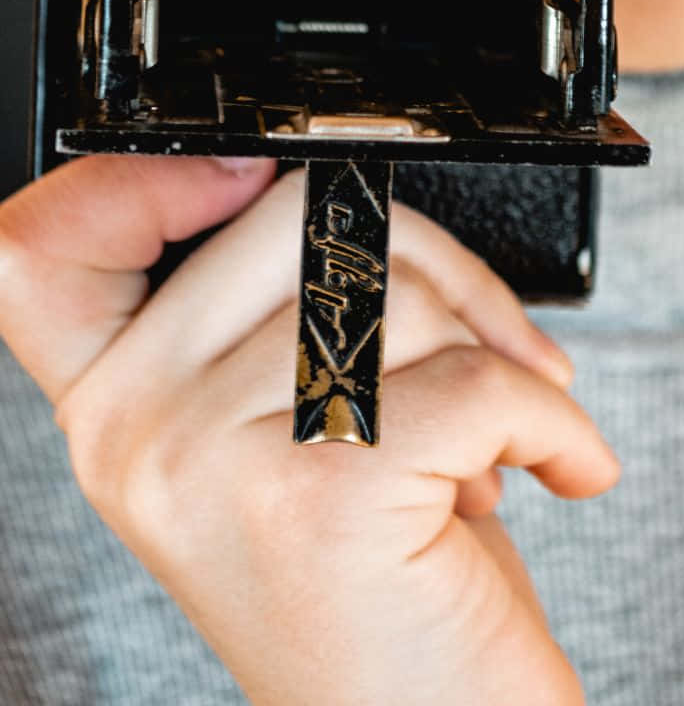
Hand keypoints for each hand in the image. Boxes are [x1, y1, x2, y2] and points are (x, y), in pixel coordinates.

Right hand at [0, 157, 617, 704]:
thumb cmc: (379, 592)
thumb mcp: (280, 439)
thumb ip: (260, 310)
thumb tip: (328, 170)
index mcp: (111, 406)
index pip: (43, 244)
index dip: (140, 177)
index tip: (246, 176)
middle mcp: (135, 431)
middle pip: (301, 214)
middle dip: (434, 268)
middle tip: (476, 358)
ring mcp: (214, 462)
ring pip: (402, 290)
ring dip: (498, 354)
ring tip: (480, 447)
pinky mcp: (323, 498)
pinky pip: (481, 377)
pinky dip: (553, 419)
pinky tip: (554, 470)